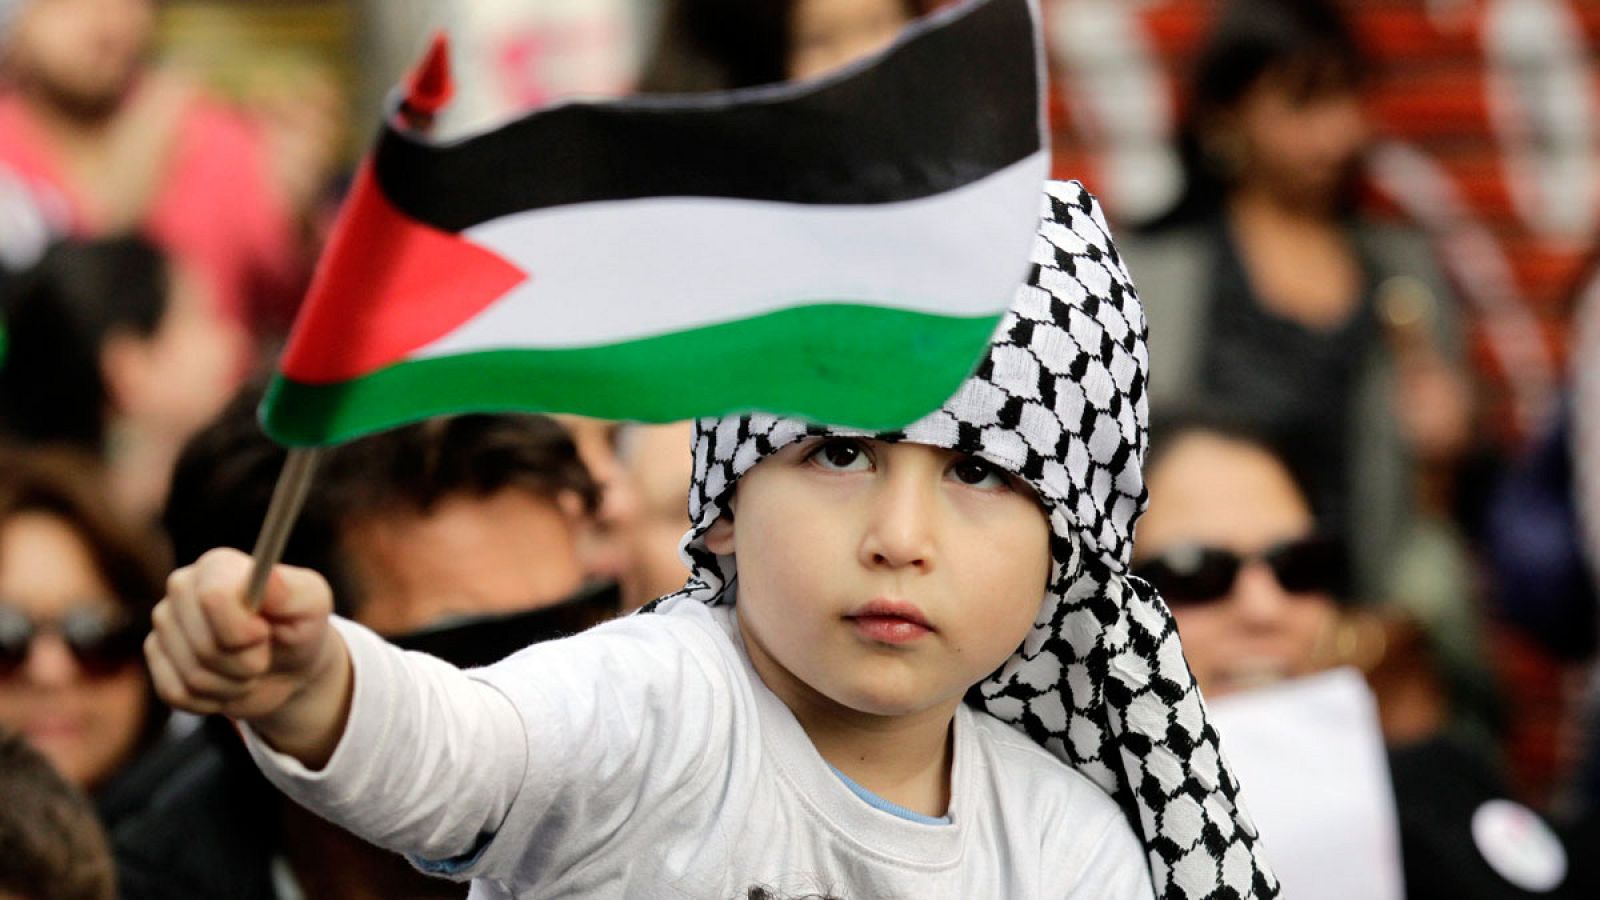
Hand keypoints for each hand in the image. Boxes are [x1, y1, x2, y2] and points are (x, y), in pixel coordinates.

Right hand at [146, 548, 350, 764]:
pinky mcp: (156, 659)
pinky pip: (177, 694)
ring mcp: (165, 624)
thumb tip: (268, 579)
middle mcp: (182, 588)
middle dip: (246, 662)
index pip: (214, 597)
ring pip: (193, 674)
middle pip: (206, 644)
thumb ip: (296, 591)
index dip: (244, 629)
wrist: (288, 667)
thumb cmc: (300, 627)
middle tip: (263, 653)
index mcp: (218, 566)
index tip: (265, 634)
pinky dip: (212, 699)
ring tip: (249, 668)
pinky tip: (227, 681)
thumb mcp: (312, 606)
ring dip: (234, 683)